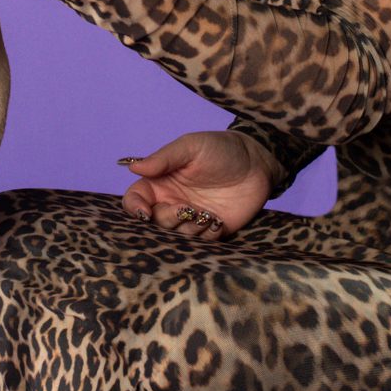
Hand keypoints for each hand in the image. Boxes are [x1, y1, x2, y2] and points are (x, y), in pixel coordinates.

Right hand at [117, 130, 276, 240]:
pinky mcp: (211, 230)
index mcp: (160, 182)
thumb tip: (132, 166)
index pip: (135, 199)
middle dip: (168, 219)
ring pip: (177, 236)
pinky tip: (218, 221)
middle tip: (187, 209)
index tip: (145, 212)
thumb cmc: (221, 148)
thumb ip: (163, 158)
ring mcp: (192, 218)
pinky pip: (201, 243)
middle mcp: (172, 202)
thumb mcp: (191, 147)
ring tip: (209, 214)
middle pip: (154, 222)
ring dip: (190, 228)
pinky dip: (207, 236)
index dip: (135, 208)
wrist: (258, 162)